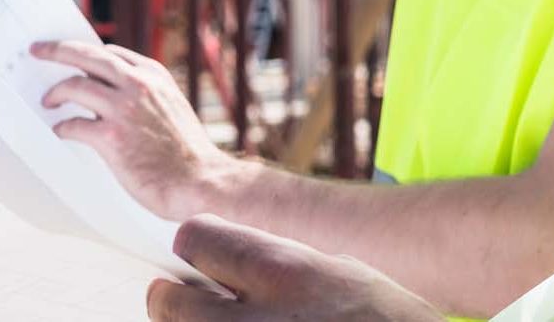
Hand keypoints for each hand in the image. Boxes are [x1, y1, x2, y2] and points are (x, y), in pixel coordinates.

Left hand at [34, 39, 237, 221]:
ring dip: (55, 92)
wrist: (198, 178)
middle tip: (39, 49)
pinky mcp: (111, 137)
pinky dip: (62, 127)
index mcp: (154, 74)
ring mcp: (124, 108)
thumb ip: (146, 94)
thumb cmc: (186, 150)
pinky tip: (60, 132)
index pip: (112, 52)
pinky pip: (73, 124)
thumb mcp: (171, 106)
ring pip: (75, 85)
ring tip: (47, 101)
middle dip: (58, 50)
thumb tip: (113, 95)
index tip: (71, 53)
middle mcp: (138, 84)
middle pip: (88, 56)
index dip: (87, 51)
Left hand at [147, 216, 444, 321]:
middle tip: (169, 295)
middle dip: (168, 298)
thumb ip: (283, 270)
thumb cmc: (385, 321)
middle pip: (170, 303)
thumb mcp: (340, 276)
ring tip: (201, 321)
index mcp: (284, 273)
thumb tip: (237, 268)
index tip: (192, 249)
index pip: (199, 239)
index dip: (195, 243)